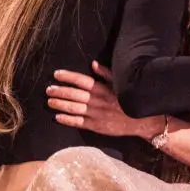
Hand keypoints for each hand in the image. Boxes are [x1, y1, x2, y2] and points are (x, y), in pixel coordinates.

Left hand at [46, 62, 162, 138]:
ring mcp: (96, 114)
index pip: (82, 80)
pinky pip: (79, 122)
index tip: (56, 74)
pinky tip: (58, 117)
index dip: (68, 76)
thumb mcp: (120, 84)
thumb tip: (93, 64)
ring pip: (74, 108)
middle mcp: (98, 101)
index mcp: (103, 89)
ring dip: (60, 104)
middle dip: (59, 91)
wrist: (141, 120)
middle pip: (74, 94)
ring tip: (50, 101)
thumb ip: (106, 73)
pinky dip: (67, 120)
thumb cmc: (128, 100)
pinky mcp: (97, 126)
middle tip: (48, 89)